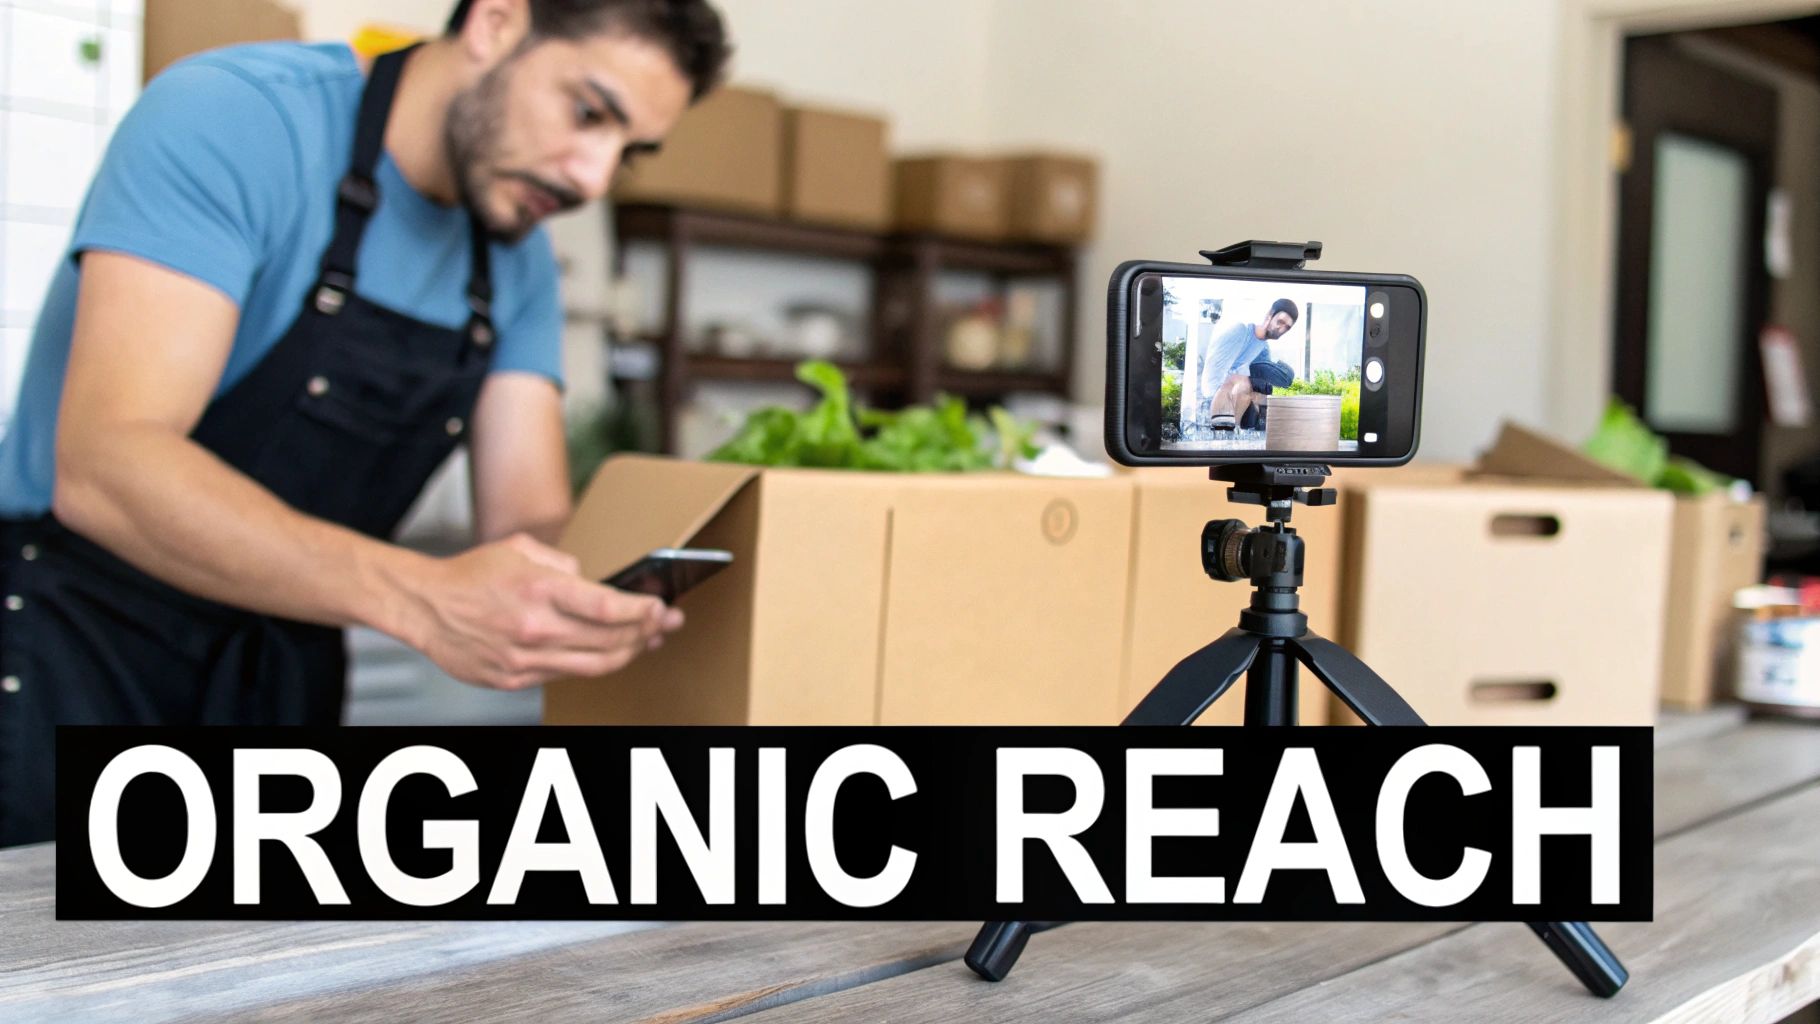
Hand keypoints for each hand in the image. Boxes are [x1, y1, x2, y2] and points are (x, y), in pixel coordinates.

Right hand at [401, 533, 684, 689]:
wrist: (424, 606)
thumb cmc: (471, 574)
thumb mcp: (520, 548)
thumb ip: (563, 563)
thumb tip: (592, 582)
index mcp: (539, 589)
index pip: (608, 607)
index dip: (643, 611)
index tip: (660, 606)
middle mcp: (535, 628)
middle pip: (610, 641)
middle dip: (646, 632)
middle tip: (667, 624)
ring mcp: (524, 659)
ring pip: (594, 666)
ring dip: (627, 654)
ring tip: (647, 642)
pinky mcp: (514, 679)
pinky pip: (565, 675)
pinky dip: (591, 664)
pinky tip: (606, 653)